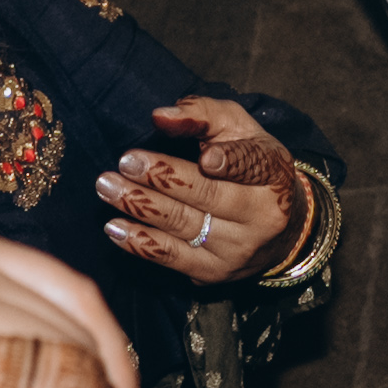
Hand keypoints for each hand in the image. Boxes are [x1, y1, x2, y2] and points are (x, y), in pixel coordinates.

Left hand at [102, 95, 301, 282]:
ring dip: (141, 207)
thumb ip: (203, 114)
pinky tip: (115, 227)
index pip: (250, 166)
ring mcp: (238, 249)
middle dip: (163, 179)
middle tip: (125, 162)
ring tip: (108, 188)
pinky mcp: (215, 273)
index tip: (203, 158)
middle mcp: (261, 216)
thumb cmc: (249, 164)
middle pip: (208, 196)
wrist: (279, 229)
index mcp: (271, 174)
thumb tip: (160, 116)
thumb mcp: (238, 129)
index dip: (229, 163)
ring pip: (184, 226)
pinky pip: (172, 258)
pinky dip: (140, 243)